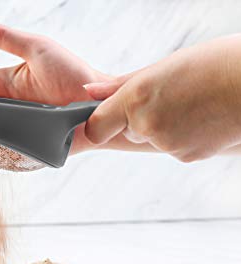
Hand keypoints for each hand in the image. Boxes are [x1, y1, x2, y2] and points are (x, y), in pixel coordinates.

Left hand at [84, 36, 240, 161]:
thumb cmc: (216, 66)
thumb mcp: (165, 66)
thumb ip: (122, 84)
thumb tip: (88, 92)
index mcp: (137, 98)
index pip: (95, 127)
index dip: (97, 123)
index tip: (100, 118)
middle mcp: (146, 125)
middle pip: (128, 130)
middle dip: (139, 117)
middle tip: (169, 97)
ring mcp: (166, 144)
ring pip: (151, 138)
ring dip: (163, 125)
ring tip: (192, 104)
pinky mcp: (185, 157)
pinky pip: (172, 147)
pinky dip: (182, 135)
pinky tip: (201, 118)